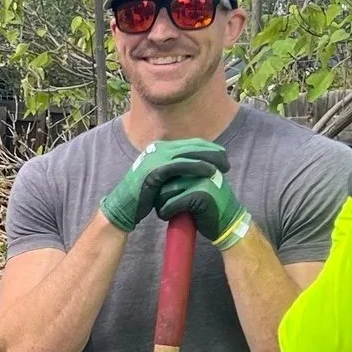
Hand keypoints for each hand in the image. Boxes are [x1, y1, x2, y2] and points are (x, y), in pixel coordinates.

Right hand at [102, 138, 227, 232]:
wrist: (123, 208)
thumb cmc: (143, 197)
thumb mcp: (160, 178)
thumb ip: (174, 170)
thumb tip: (192, 168)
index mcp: (159, 148)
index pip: (189, 144)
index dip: (208, 149)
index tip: (222, 158)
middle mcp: (157, 149)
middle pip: (192, 145)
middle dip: (213, 152)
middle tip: (227, 162)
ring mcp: (155, 158)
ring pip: (189, 153)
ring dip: (210, 159)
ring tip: (224, 166)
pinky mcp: (155, 170)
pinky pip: (182, 165)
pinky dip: (198, 167)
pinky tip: (210, 172)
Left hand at [154, 168, 250, 245]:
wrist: (227, 223)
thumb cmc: (207, 205)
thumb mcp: (196, 183)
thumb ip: (181, 172)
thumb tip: (155, 166)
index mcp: (200, 159)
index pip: (169, 163)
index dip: (159, 180)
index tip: (156, 192)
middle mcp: (202, 166)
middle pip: (165, 176)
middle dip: (158, 193)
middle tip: (162, 204)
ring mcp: (202, 179)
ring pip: (166, 190)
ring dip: (160, 204)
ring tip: (167, 210)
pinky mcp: (201, 194)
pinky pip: (173, 203)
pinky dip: (166, 212)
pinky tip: (169, 216)